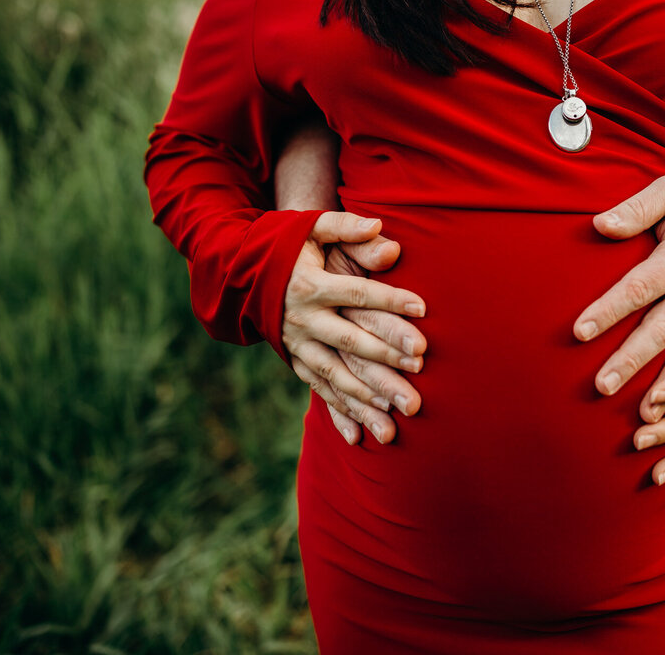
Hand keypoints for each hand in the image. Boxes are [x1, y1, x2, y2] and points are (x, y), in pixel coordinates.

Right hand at [282, 212, 426, 444]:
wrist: (241, 270)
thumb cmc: (288, 245)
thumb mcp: (311, 228)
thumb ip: (345, 228)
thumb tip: (379, 228)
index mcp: (310, 286)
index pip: (357, 294)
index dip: (390, 299)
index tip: (423, 308)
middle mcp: (303, 320)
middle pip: (351, 341)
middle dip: (386, 357)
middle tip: (421, 370)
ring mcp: (297, 345)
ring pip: (336, 375)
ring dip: (366, 397)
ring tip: (398, 414)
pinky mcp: (295, 362)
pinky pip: (320, 390)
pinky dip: (339, 413)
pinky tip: (361, 437)